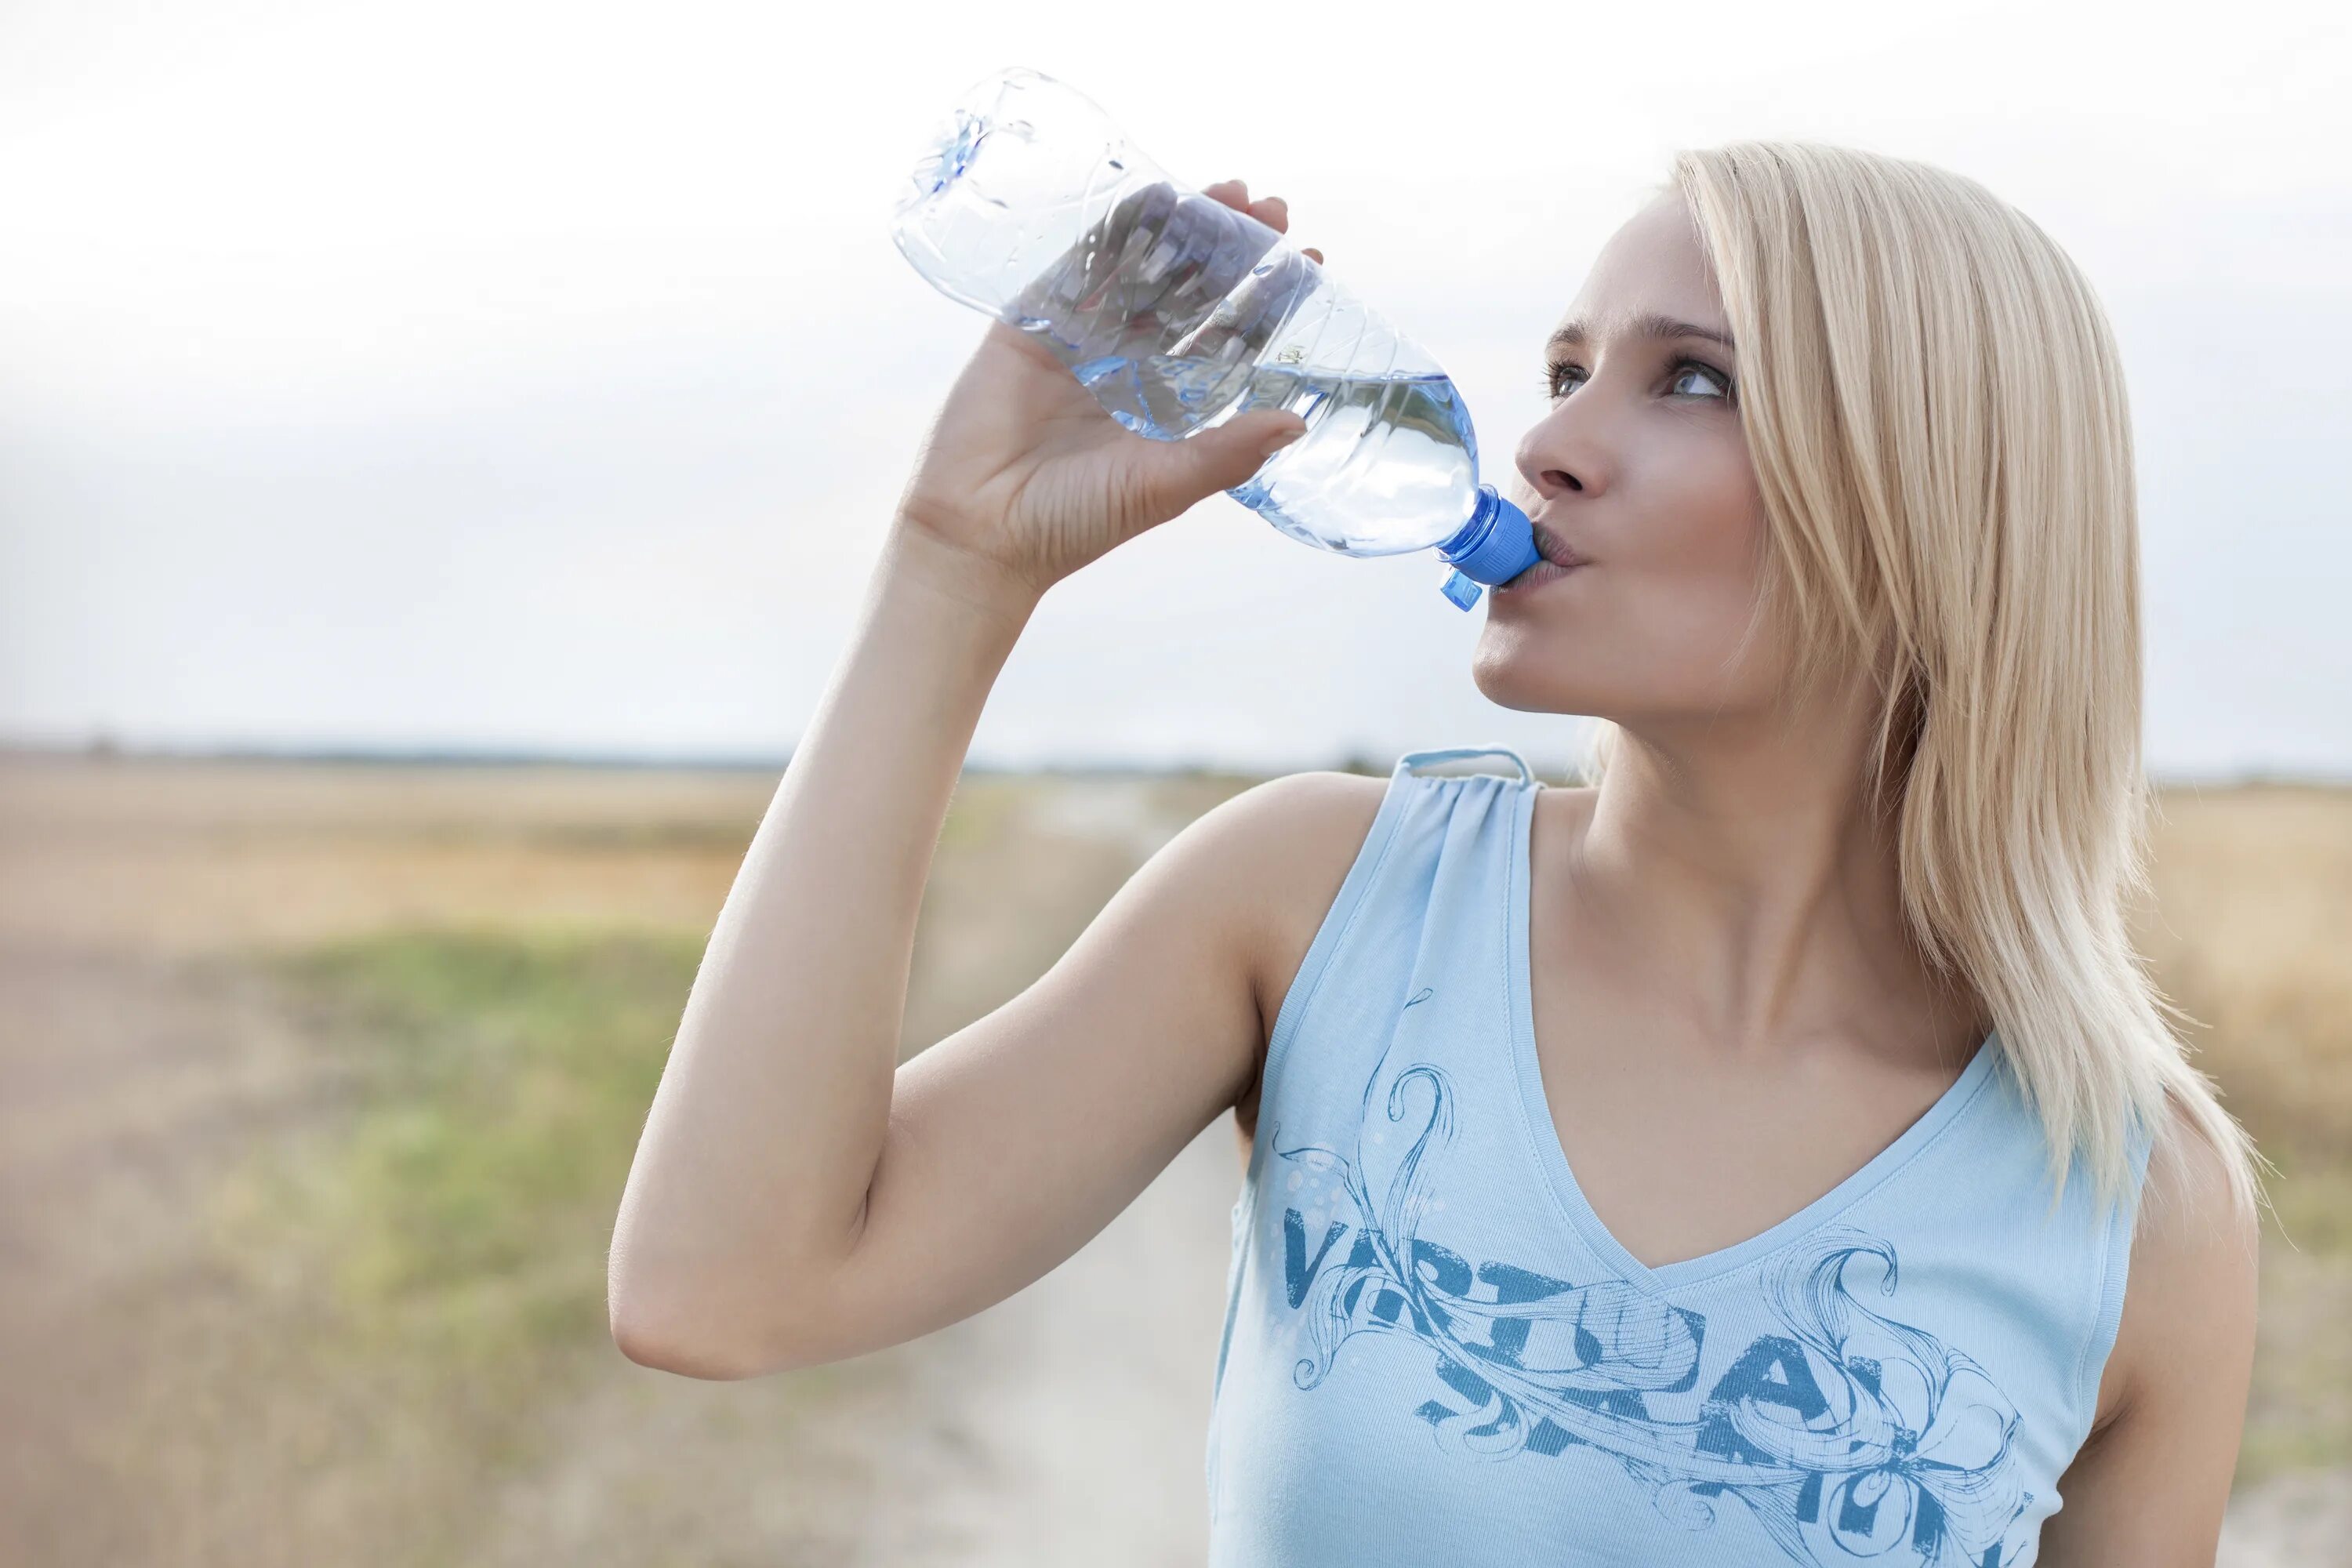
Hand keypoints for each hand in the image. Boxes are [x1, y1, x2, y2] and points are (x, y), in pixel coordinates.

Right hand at [888, 178, 1325, 600]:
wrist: (981, 531)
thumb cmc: (1075, 522)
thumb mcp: (1164, 485)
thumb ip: (1227, 452)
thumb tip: (1297, 424)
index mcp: (1166, 405)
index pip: (1227, 339)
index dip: (1265, 302)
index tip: (1309, 264)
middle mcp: (1129, 367)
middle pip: (1191, 294)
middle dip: (1232, 251)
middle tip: (1274, 210)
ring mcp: (1081, 341)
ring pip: (1143, 271)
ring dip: (1184, 230)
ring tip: (1228, 193)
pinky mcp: (1033, 325)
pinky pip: (1079, 266)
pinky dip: (1115, 232)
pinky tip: (1153, 200)